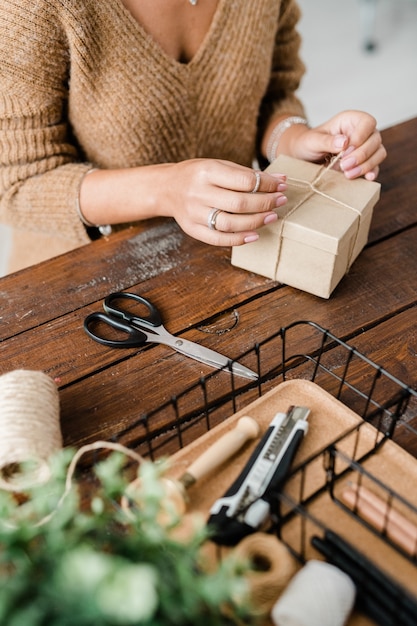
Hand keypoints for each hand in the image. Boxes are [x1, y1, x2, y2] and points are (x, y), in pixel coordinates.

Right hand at [161, 159, 287, 245]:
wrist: (167, 188)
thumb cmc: (198, 175)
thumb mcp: (218, 165)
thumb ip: (245, 174)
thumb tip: (280, 179)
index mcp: (206, 171)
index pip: (244, 180)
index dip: (268, 184)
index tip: (282, 185)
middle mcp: (199, 193)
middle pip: (239, 203)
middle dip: (265, 203)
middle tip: (281, 201)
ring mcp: (194, 213)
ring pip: (231, 223)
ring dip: (256, 221)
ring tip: (272, 216)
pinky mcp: (192, 229)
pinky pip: (218, 239)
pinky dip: (239, 239)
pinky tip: (254, 235)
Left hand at [288, 110, 386, 180]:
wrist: (305, 157)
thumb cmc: (308, 144)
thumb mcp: (312, 141)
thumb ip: (327, 141)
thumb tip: (345, 142)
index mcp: (350, 120)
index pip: (367, 122)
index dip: (361, 136)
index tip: (346, 150)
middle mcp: (361, 132)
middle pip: (375, 139)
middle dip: (361, 155)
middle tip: (344, 165)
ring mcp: (365, 147)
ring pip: (379, 153)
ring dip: (366, 165)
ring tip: (348, 174)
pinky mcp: (364, 162)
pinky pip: (375, 165)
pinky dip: (372, 172)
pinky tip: (367, 178)